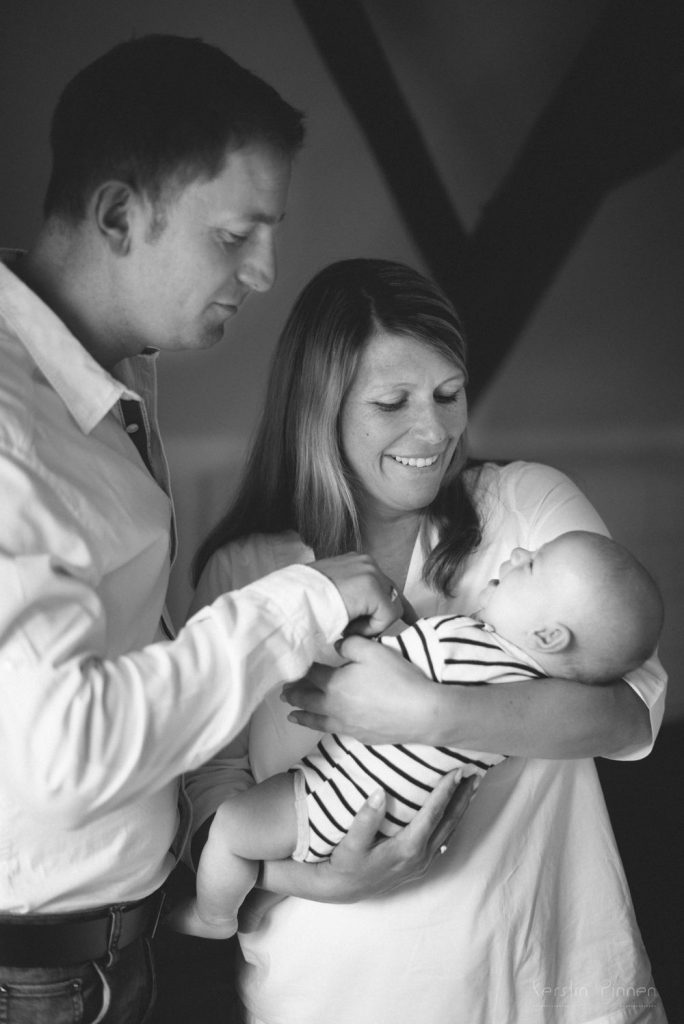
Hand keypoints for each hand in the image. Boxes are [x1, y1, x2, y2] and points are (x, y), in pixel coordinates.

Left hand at [282, 634, 442, 743]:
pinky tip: (323, 726)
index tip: (291, 666)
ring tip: (291, 714)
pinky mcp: (360, 736)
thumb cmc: (398, 679)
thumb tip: (335, 644)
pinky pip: (334, 730)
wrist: (422, 713)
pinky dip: (321, 728)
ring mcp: (347, 724)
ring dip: (302, 715)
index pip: (311, 674)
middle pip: (308, 699)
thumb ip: (350, 644)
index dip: (300, 669)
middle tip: (283, 692)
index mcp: (334, 684)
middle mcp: (335, 706)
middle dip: (294, 694)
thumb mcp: (374, 651)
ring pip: (317, 720)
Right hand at [301, 772, 476, 902]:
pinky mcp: (419, 863)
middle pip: (448, 822)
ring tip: (471, 786)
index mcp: (406, 848)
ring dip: (461, 807)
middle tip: (474, 773)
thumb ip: (366, 819)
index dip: (445, 792)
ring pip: (449, 830)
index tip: (456, 771)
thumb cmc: (346, 864)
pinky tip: (454, 810)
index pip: (432, 815)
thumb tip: (380, 792)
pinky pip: (442, 838)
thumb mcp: (351, 843)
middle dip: (463, 797)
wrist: (344, 889)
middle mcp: (420, 856)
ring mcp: (422, 862)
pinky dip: (451, 820)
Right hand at [311, 552, 414, 635]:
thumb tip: (362, 612)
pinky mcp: (373, 588)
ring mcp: (371, 573)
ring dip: (372, 624)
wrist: (292, 601)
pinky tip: (350, 626)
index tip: (413, 619)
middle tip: (371, 633)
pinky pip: (387, 617)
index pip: (385, 584)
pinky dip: (371, 628)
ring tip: (346, 626)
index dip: (395, 604)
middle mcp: (367, 563)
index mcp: (357, 561)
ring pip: (391, 609)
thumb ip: (350, 597)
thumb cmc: (305, 602)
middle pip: (392, 596)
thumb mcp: (331, 594)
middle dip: (386, 617)